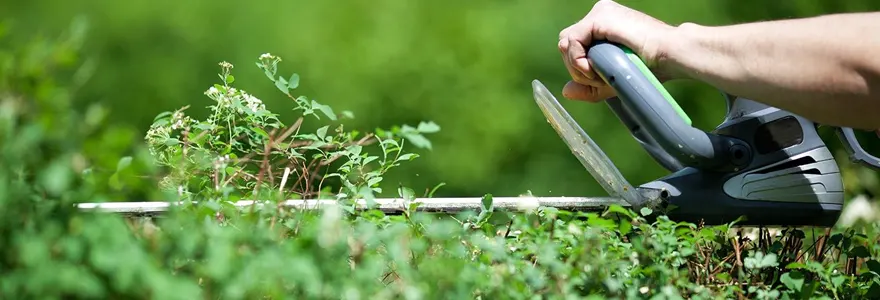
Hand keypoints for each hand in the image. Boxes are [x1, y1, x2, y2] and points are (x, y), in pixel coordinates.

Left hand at [558, 0, 675, 101]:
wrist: (669, 56)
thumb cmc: (650, 68)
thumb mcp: (613, 80)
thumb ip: (589, 86)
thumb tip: (565, 91)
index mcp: (603, 25)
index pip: (574, 46)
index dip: (578, 67)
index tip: (598, 79)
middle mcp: (599, 14)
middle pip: (566, 44)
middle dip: (575, 68)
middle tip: (598, 78)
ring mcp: (599, 13)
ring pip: (566, 43)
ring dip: (577, 66)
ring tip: (600, 74)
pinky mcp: (598, 17)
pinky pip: (572, 41)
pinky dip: (578, 59)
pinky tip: (595, 67)